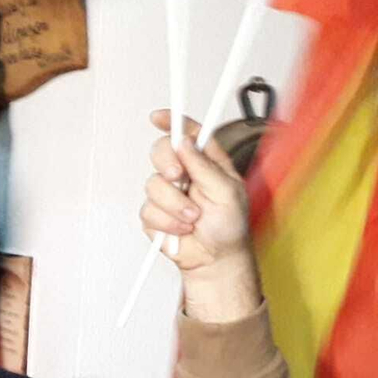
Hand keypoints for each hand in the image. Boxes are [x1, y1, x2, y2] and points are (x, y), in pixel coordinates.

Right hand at [141, 109, 261, 321]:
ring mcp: (168, 194)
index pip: (188, 134)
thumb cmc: (229, 228)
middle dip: (167, 164)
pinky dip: (166, 222)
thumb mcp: (228, 192)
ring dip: (174, 205)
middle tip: (179, 178)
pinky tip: (181, 228)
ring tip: (193, 218)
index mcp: (206, 163)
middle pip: (162, 152)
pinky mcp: (154, 214)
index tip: (159, 117)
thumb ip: (205, 166)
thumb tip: (186, 143)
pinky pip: (148, 210)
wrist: (215, 260)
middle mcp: (185, 174)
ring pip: (153, 184)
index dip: (173, 122)